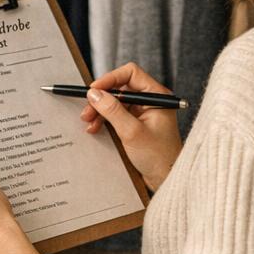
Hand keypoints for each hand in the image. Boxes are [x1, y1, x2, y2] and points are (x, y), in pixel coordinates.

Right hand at [81, 63, 181, 192]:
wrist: (166, 179)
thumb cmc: (159, 157)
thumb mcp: (132, 132)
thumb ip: (112, 111)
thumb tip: (94, 93)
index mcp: (157, 95)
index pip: (130, 73)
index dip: (110, 78)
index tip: (94, 89)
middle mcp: (150, 101)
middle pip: (120, 88)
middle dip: (101, 98)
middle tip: (87, 111)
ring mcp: (142, 113)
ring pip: (115, 102)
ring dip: (100, 110)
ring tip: (89, 122)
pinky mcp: (135, 124)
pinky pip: (115, 115)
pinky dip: (104, 120)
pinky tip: (95, 129)